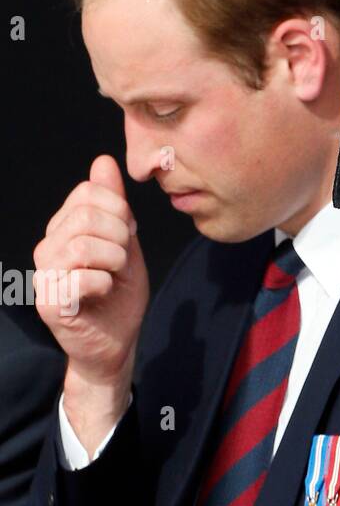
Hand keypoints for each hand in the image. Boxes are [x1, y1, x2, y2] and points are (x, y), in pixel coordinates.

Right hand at [34, 155, 148, 453]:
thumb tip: (103, 161)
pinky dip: (104, 283)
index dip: (119, 210)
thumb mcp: (125, 244)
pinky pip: (80, 277)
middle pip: (87, 215)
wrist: (116, 344)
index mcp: (63, 229)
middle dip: (120, 235)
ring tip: (114, 275)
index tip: (127, 236)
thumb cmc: (120, 297)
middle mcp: (47, 247)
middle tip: (123, 259)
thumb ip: (115, 206)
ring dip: (113, 260)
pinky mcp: (50, 302)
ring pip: (82, 244)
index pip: (88, 193)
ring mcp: (45, 275)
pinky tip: (104, 292)